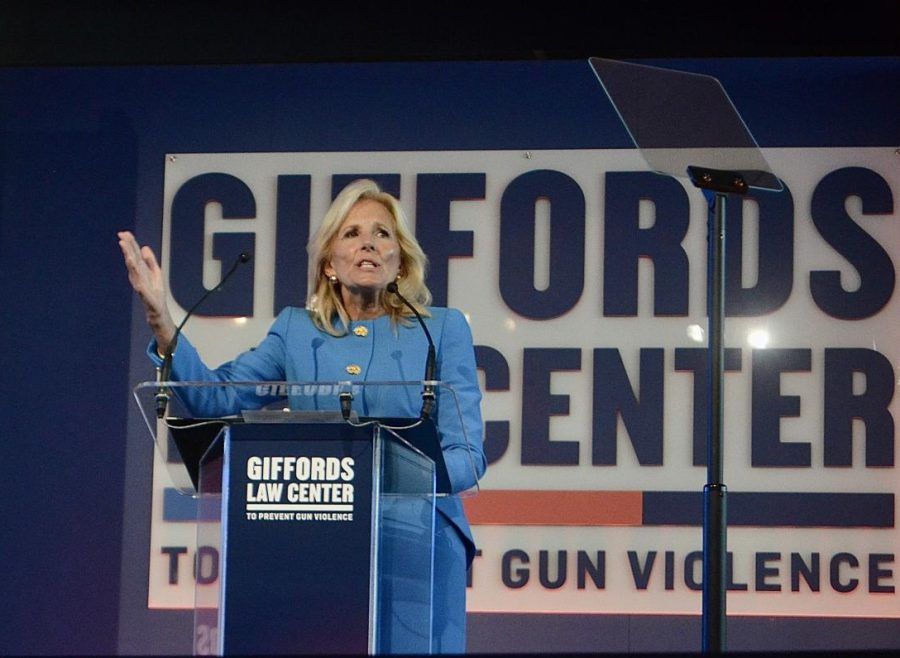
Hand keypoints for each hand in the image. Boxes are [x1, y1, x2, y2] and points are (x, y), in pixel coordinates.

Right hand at [117, 231, 175, 351]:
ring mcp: (141, 286)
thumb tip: (144, 247)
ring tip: (126, 250)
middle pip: (132, 260)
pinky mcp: (146, 296)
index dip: (130, 244)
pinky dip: (138, 280)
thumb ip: (150, 261)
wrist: (158, 313)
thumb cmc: (156, 295)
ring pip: (134, 271)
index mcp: (141, 272)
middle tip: (122, 237)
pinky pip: (141, 287)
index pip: (135, 255)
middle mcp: (139, 277)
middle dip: (128, 249)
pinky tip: (135, 272)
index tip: (124, 233)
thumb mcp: (156, 274)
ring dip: (130, 260)